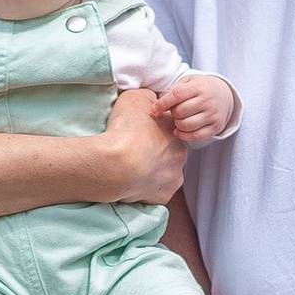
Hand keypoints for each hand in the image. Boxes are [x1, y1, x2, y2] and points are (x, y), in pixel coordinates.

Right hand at [95, 90, 189, 207]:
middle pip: (168, 152)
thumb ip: (148, 97)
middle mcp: (180, 156)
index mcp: (175, 133)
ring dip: (152, 171)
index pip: (167, 129)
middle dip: (155, 152)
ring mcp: (173, 179)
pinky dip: (145, 188)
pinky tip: (132, 182)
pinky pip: (155, 192)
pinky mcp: (162, 197)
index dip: (152, 130)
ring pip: (164, 173)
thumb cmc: (125, 130)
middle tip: (135, 150)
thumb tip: (152, 100)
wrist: (115, 165)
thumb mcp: (135, 97)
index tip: (138, 132)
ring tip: (131, 168)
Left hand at [150, 72, 237, 142]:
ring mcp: (213, 114)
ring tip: (178, 120)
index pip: (177, 95)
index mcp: (199, 87)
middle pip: (180, 111)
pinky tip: (179, 131)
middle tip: (173, 112)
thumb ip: (175, 89)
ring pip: (187, 125)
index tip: (154, 110)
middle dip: (172, 114)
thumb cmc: (200, 89)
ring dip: (177, 125)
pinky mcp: (216, 127)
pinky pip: (196, 136)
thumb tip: (160, 102)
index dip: (163, 103)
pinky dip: (184, 135)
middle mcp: (208, 100)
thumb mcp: (189, 82)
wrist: (225, 96)